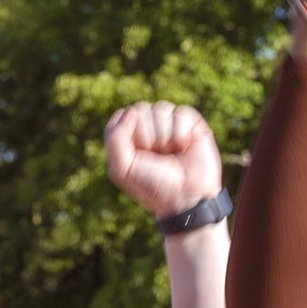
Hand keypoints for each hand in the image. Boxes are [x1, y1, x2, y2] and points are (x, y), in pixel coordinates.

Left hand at [105, 102, 222, 217]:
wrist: (186, 198)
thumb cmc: (153, 186)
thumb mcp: (122, 168)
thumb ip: (115, 138)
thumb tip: (132, 111)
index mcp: (130, 136)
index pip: (123, 115)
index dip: (129, 133)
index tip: (138, 155)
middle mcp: (150, 127)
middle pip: (141, 109)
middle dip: (147, 136)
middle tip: (156, 156)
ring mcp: (171, 125)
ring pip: (161, 109)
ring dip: (165, 136)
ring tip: (171, 152)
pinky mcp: (192, 125)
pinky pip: (181, 113)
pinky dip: (181, 133)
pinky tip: (184, 146)